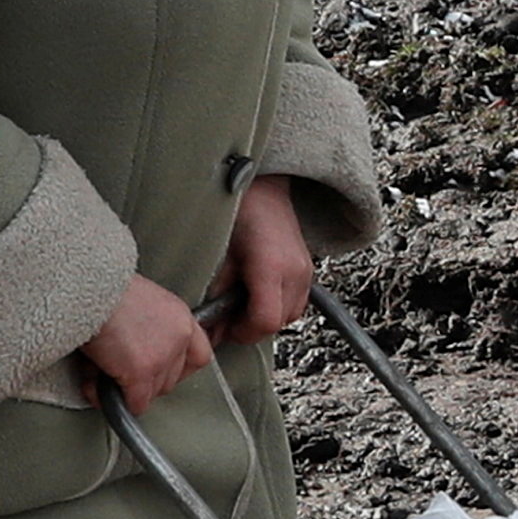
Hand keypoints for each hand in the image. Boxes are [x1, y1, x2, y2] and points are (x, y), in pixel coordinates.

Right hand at [80, 276, 213, 414]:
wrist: (89, 287)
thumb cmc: (104, 289)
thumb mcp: (140, 301)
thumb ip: (149, 327)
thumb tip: (134, 353)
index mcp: (180, 316)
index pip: (199, 355)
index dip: (179, 369)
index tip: (161, 372)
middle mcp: (179, 337)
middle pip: (172, 379)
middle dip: (146, 382)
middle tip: (120, 373)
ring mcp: (163, 357)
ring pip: (152, 393)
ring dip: (126, 389)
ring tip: (100, 374)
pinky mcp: (142, 373)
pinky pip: (134, 403)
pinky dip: (114, 400)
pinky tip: (95, 388)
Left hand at [211, 175, 311, 349]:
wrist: (262, 187)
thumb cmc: (238, 211)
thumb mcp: (218, 254)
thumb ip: (215, 292)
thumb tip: (208, 324)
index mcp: (271, 267)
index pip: (265, 320)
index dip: (243, 331)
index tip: (226, 327)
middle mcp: (295, 271)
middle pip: (279, 323)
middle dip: (252, 326)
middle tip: (229, 317)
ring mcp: (306, 271)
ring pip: (291, 316)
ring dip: (267, 317)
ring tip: (244, 302)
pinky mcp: (309, 270)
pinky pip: (297, 302)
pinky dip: (279, 305)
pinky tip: (258, 292)